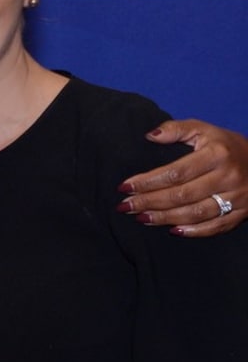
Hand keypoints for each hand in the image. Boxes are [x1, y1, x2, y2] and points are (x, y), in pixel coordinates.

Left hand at [116, 119, 247, 236]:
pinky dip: (192, 231)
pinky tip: (171, 230)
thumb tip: (150, 136)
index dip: (148, 181)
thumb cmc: (225, 144)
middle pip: (182, 195)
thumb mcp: (203, 129)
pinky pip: (214, 227)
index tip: (125, 186)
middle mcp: (226, 178)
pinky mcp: (241, 214)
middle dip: (150, 202)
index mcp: (216, 154)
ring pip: (195, 214)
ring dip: (165, 218)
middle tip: (125, 206)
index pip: (176, 172)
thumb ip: (176, 129)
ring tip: (141, 218)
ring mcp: (236, 199)